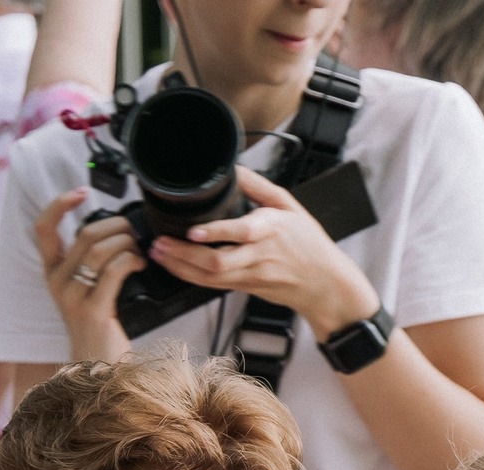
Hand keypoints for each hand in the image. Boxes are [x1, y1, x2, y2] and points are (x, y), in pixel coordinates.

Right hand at [34, 190, 141, 363]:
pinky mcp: (92, 310)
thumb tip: (114, 230)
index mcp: (53, 273)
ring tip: (138, 252)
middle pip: (85, 234)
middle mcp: (57, 283)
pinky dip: (130, 260)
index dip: (59, 205)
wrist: (97, 367)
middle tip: (133, 234)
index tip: (81, 192)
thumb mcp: (87, 289)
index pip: (43, 229)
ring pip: (101, 249)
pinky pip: (113, 270)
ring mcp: (72, 297)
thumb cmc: (99, 326)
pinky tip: (138, 265)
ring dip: (127, 243)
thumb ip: (91, 262)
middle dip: (116, 226)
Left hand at [146, 167, 378, 338]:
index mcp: (272, 230)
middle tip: (160, 243)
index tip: (192, 230)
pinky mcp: (245, 287)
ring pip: (210, 277)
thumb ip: (259, 186)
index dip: (215, 233)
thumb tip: (234, 167)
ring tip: (159, 253)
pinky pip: (213, 285)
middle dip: (183, 254)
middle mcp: (259, 256)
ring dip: (180, 267)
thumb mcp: (290, 206)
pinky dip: (190, 276)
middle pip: (217, 261)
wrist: (324, 285)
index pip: (241, 232)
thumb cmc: (310, 245)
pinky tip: (175, 266)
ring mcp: (251, 275)